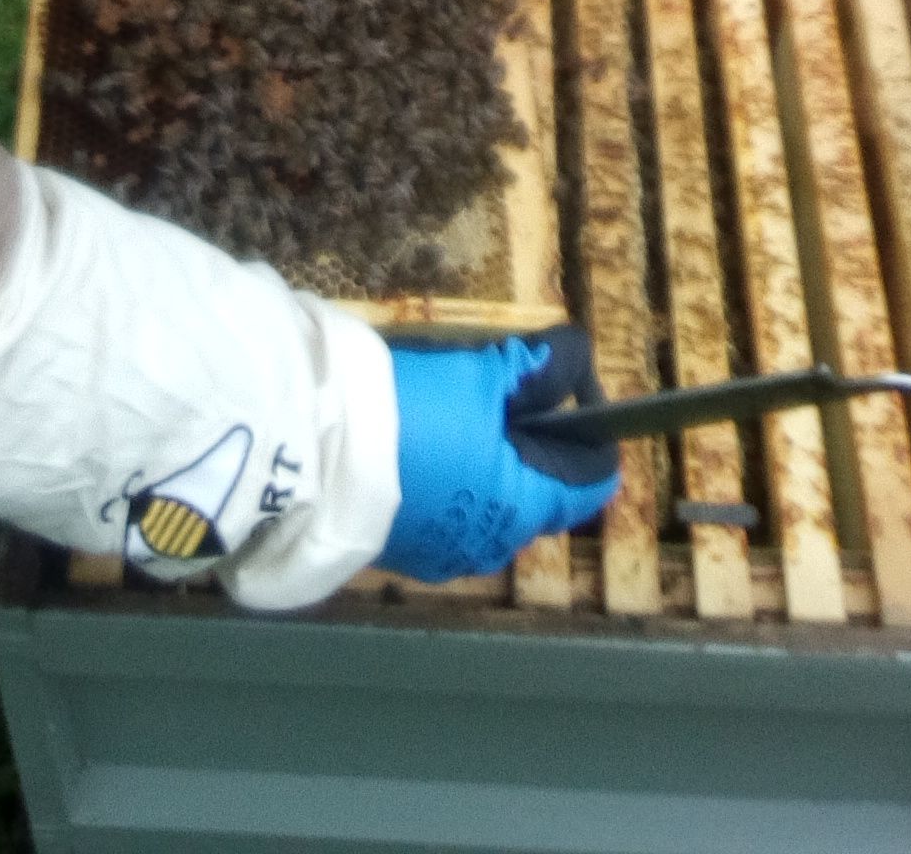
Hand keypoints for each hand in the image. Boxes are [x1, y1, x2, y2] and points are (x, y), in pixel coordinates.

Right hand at [378, 332, 620, 583]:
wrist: (314, 454)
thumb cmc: (411, 412)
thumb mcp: (479, 374)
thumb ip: (537, 367)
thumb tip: (574, 356)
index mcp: (526, 508)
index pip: (595, 480)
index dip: (593, 426)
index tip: (562, 380)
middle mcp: (495, 545)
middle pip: (541, 488)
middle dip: (531, 436)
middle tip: (500, 383)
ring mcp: (447, 555)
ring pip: (492, 500)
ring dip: (489, 457)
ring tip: (455, 408)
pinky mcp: (405, 552)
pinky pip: (450, 511)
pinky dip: (452, 478)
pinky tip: (420, 441)